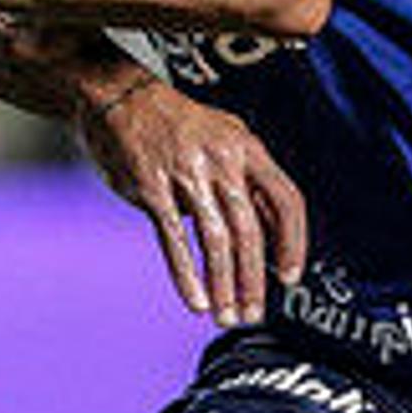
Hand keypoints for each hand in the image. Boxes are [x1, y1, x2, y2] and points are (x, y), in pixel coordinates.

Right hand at [72, 67, 307, 325]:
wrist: (118, 96)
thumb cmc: (176, 126)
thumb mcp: (224, 137)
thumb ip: (246, 181)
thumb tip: (269, 235)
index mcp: (248, 148)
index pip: (286, 200)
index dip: (293, 243)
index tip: (290, 277)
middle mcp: (222, 160)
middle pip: (250, 230)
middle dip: (254, 280)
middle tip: (253, 314)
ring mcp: (186, 174)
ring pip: (215, 241)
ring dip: (223, 285)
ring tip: (225, 315)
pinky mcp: (151, 189)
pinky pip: (174, 240)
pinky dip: (187, 275)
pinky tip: (195, 300)